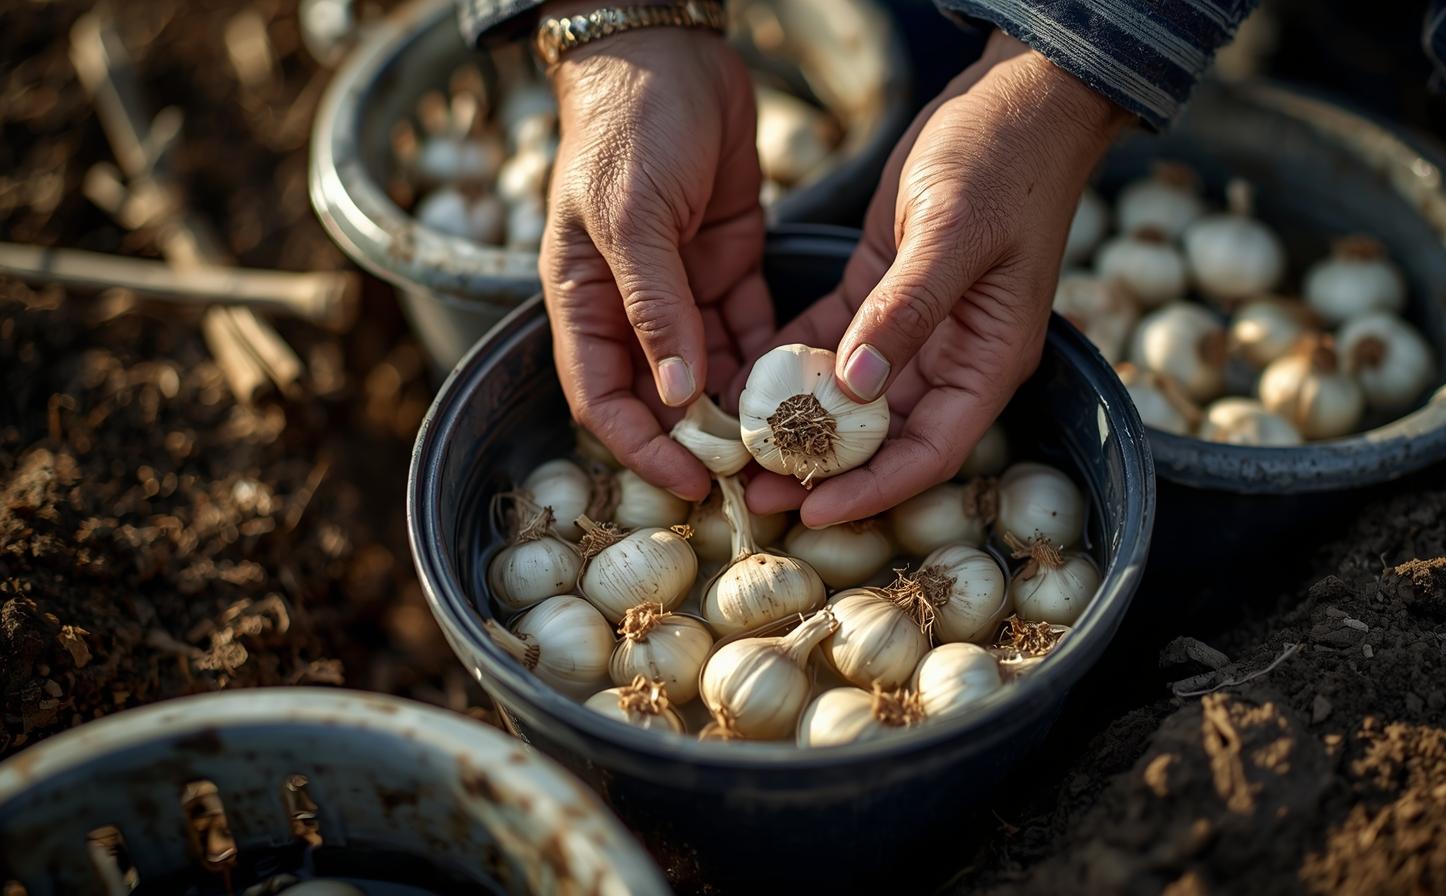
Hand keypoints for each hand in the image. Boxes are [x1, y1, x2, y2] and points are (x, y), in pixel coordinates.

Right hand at [541, 23, 771, 501]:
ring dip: (743, 407)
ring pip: (710, 370)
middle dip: (700, 440)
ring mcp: (682, 286)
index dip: (642, 449)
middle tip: (755, 476)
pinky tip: (804, 389)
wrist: (670, 50)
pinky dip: (770, 360)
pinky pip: (750, 329)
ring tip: (788, 444)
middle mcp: (630, 304)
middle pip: (661, 397)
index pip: (603, 400)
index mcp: (584, 300)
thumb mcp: (632, 219)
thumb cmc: (629, 128)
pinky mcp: (728, 262)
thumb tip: (676, 395)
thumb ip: (653, 307)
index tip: (692, 486)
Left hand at [744, 32, 1131, 524]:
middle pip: (886, 438)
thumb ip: (906, 310)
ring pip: (853, 398)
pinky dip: (794, 365)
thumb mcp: (952, 233)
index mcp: (988, 358)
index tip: (813, 512)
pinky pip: (833, 343)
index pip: (930, 450)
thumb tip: (855, 384)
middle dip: (823, 469)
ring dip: (800, 425)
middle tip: (754, 491)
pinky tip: (746, 382)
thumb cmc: (1003, 159)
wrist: (1017, 95)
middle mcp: (953, 356)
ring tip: (739, 450)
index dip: (873, 488)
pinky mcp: (883, 290)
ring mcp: (917, 327)